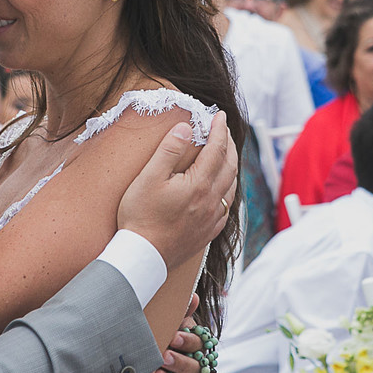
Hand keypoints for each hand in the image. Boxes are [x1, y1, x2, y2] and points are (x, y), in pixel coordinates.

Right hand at [118, 111, 237, 273]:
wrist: (143, 257)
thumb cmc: (140, 218)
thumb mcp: (149, 178)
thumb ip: (169, 150)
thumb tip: (186, 127)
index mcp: (199, 184)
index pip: (216, 149)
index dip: (219, 129)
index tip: (219, 115)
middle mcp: (212, 201)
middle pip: (229, 165)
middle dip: (228, 144)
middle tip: (223, 129)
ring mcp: (212, 218)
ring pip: (231, 186)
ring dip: (231, 165)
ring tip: (225, 153)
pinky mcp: (208, 232)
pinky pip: (227, 205)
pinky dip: (228, 188)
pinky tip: (221, 188)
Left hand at [148, 296, 203, 372]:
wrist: (132, 354)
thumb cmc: (154, 333)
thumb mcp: (164, 321)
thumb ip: (179, 311)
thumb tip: (193, 296)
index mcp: (193, 345)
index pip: (199, 344)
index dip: (188, 342)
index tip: (174, 336)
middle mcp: (191, 367)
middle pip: (195, 370)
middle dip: (181, 364)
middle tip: (164, 356)